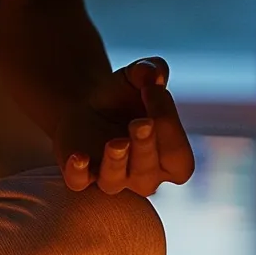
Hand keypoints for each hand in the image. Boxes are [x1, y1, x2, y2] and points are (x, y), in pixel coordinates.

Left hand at [57, 57, 194, 194]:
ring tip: (116, 142)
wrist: (87, 104)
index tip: (153, 90)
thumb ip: (151, 71)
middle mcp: (143, 175)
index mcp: (170, 158)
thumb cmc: (125, 95)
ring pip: (114, 181)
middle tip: (140, 122)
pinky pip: (78, 183)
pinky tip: (78, 156)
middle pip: (148, 172)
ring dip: (116, 163)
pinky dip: (77, 173)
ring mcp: (110, 177)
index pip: (178, 156)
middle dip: (145, 147)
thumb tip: (152, 73)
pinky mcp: (80, 175)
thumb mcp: (138, 77)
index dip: (170, 126)